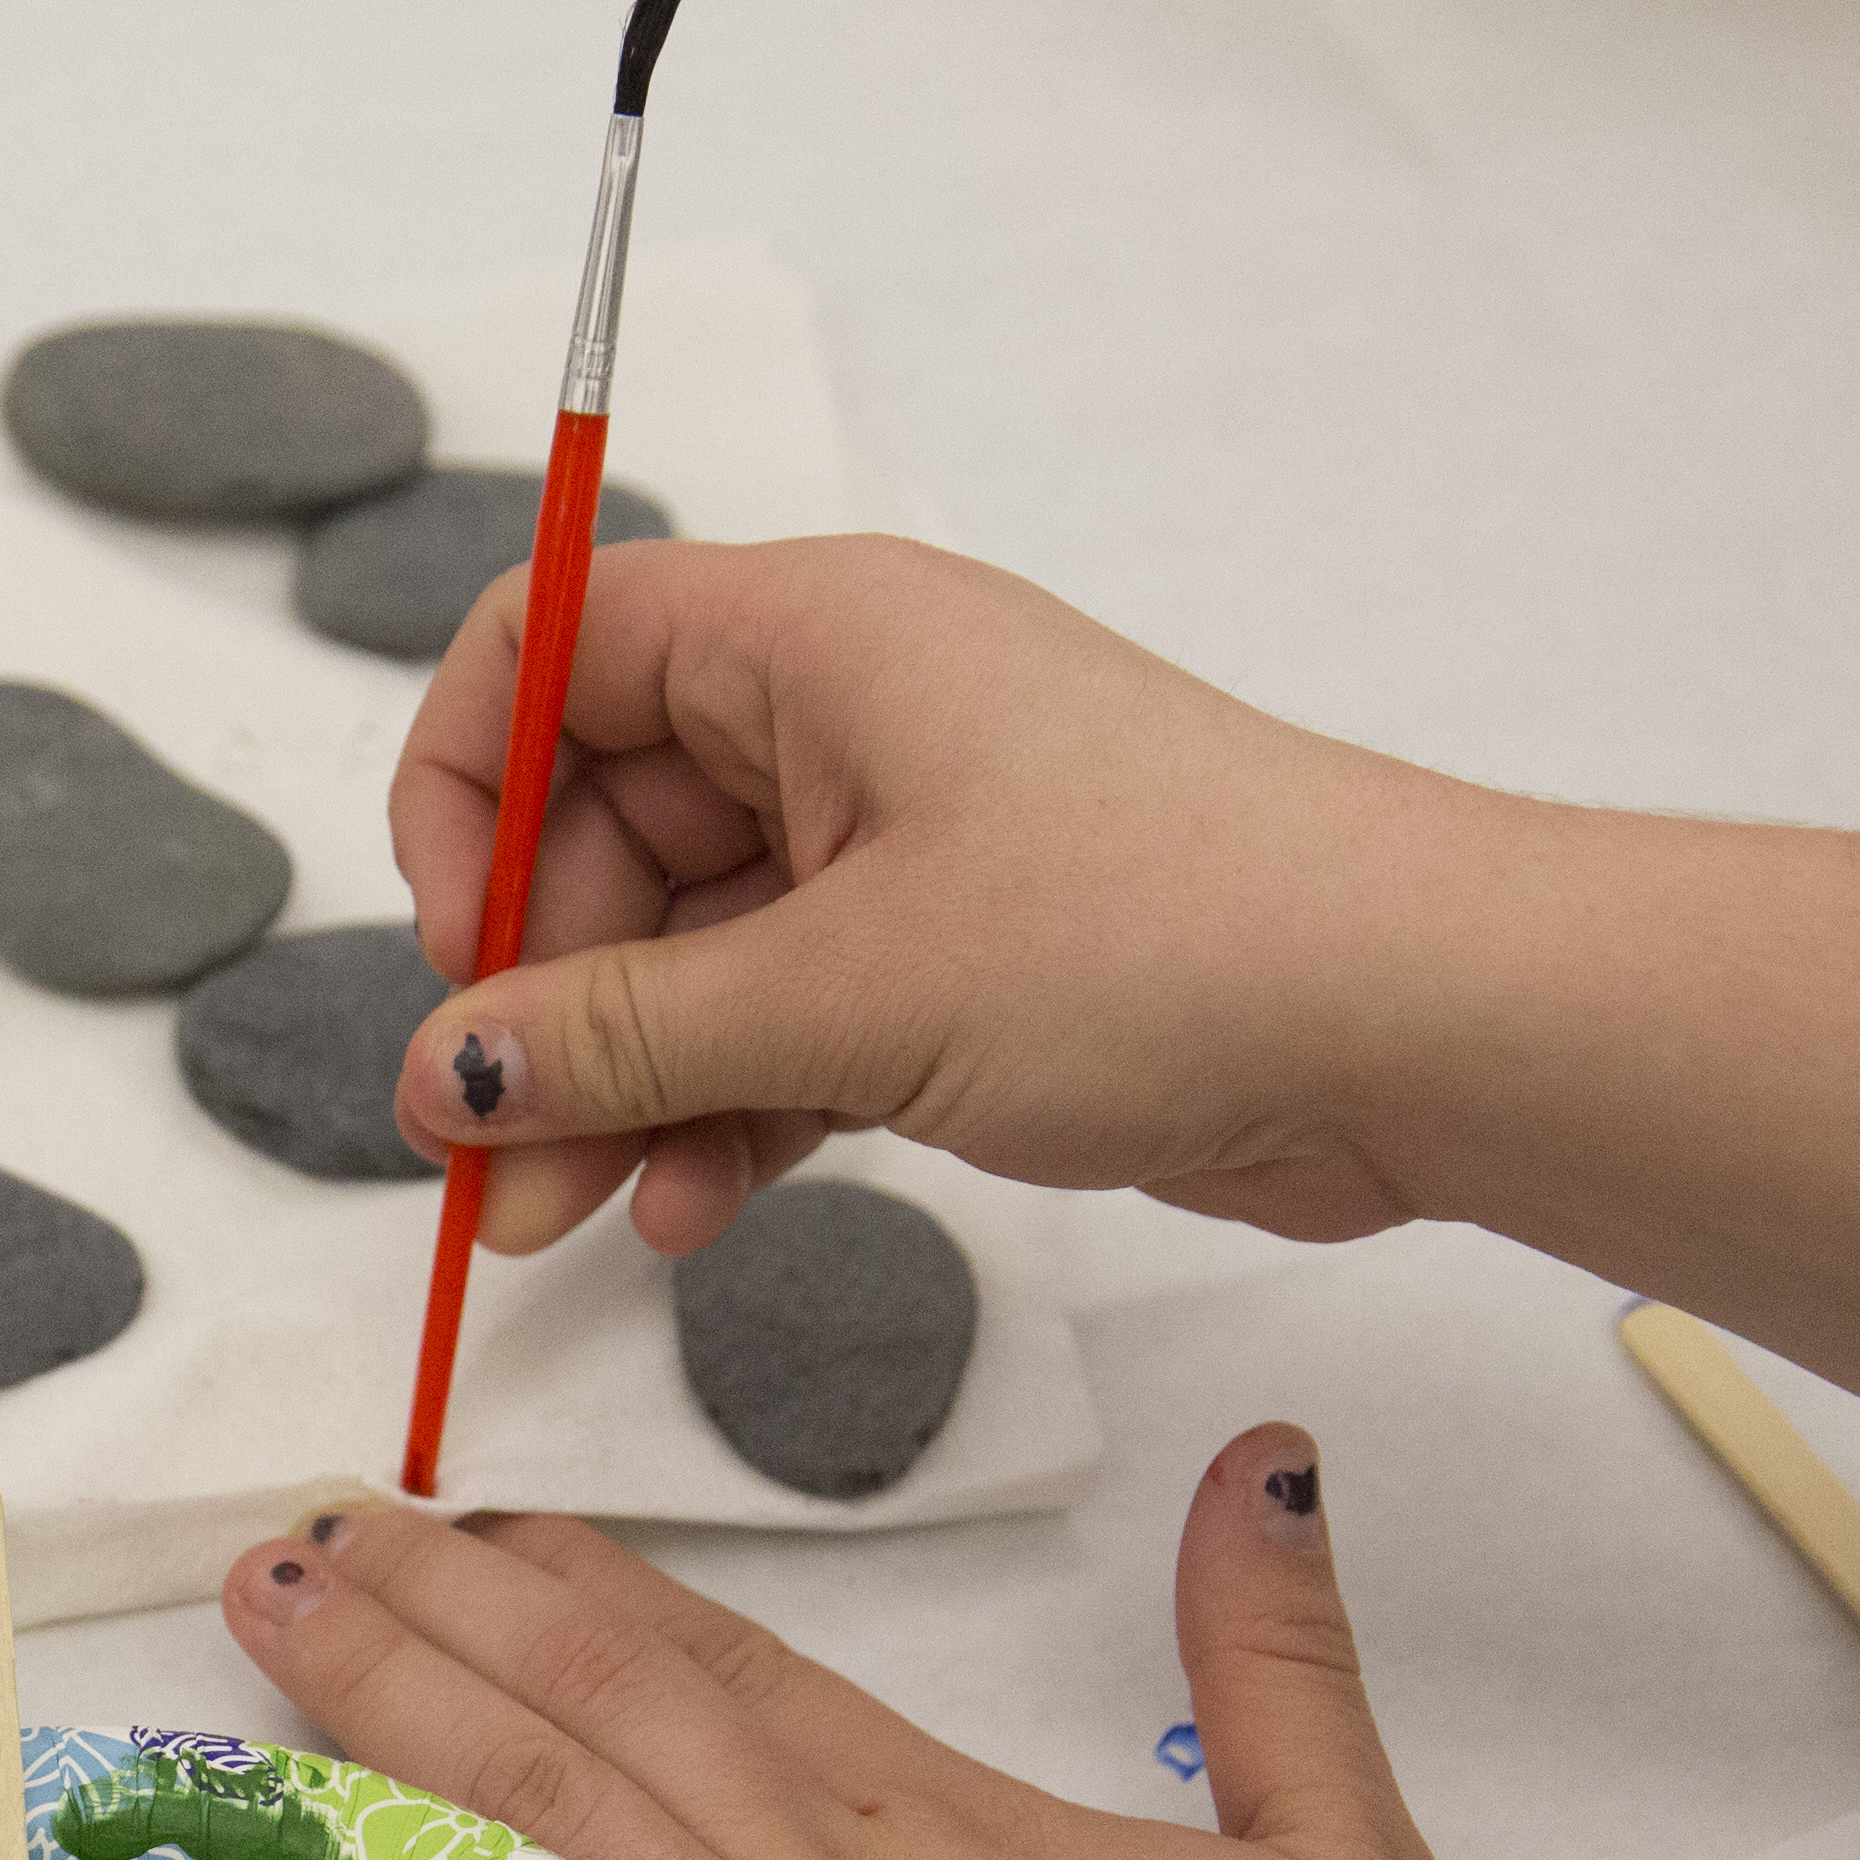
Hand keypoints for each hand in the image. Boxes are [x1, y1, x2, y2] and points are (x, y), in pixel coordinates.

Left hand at [223, 1432, 1603, 1859]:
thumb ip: (1280, 1666)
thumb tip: (1260, 1468)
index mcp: (963, 1838)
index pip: (732, 1674)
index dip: (593, 1595)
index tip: (484, 1535)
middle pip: (603, 1713)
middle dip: (444, 1610)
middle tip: (309, 1538)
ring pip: (540, 1814)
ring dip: (397, 1702)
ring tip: (279, 1613)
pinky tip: (324, 1847)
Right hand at [386, 535, 1485, 1261]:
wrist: (1417, 1022)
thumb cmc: (1172, 934)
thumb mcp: (842, 993)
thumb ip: (613, 1036)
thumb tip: (441, 1071)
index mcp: (817, 636)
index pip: (556, 640)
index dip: (467, 784)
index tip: (452, 945)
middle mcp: (851, 713)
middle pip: (602, 824)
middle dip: (533, 995)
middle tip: (491, 1156)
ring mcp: (906, 840)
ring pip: (685, 949)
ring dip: (614, 1084)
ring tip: (568, 1222)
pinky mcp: (957, 959)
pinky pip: (777, 1023)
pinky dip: (721, 1113)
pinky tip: (691, 1211)